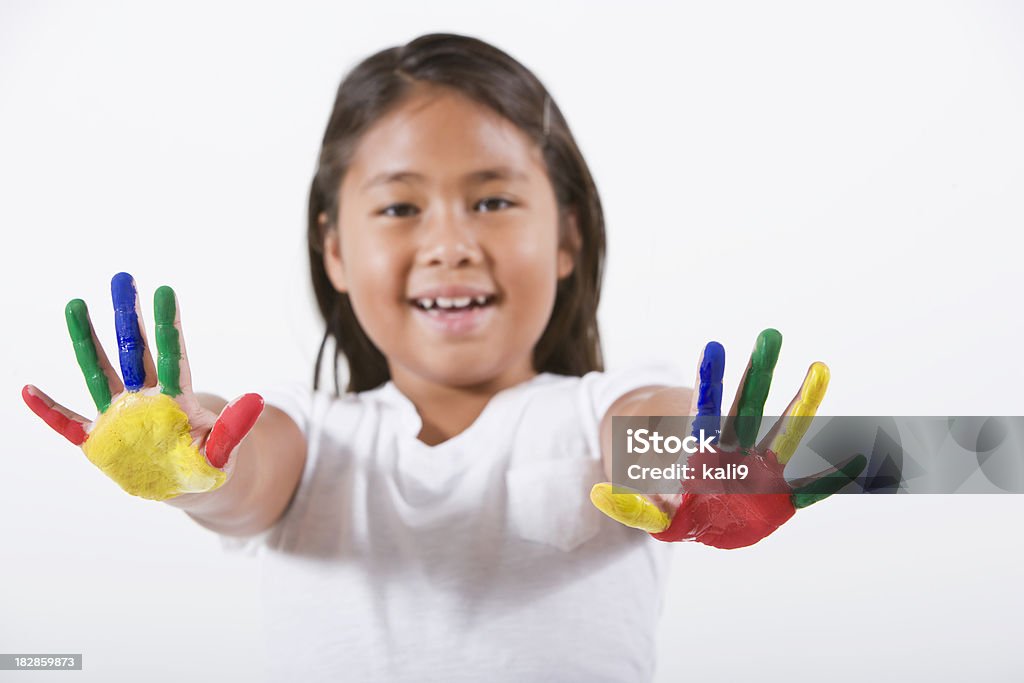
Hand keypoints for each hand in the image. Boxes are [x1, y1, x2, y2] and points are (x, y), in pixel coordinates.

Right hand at [22, 272, 263, 500]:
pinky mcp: (98, 440)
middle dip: (126, 317)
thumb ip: (234, 429)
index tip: (165, 291)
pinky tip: (28, 389)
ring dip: (86, 342)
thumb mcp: (224, 451)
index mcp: (177, 399)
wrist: (187, 487)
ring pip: (99, 373)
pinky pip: (67, 423)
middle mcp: (145, 399)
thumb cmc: (207, 464)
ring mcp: (118, 416)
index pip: (172, 356)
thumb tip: (258, 400)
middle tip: (122, 279)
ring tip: (75, 304)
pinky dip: (48, 410)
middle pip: (134, 352)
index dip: (167, 326)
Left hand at [590, 328, 865, 548]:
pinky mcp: (786, 496)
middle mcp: (739, 451)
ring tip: (820, 367)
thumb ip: (631, 508)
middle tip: (770, 334)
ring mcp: (766, 470)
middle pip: (749, 407)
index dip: (710, 382)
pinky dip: (835, 476)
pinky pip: (814, 485)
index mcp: (705, 452)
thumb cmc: (680, 509)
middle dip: (758, 373)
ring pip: (786, 433)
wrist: (710, 522)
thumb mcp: (652, 513)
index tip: (712, 346)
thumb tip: (598, 495)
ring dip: (803, 404)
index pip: (706, 411)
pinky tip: (862, 457)